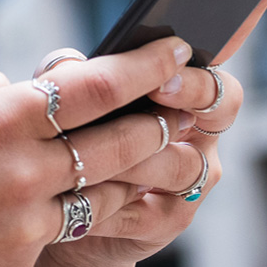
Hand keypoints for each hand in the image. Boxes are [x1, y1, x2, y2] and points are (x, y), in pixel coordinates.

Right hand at [0, 37, 193, 266]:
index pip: (92, 88)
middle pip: (121, 144)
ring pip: (105, 195)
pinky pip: (60, 229)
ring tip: (160, 155)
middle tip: (184, 105)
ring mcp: (24, 228)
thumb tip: (14, 88)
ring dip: (138, 173)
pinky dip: (77, 208)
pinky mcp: (15, 264)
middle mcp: (22, 176)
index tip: (172, 49)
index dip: (142, 65)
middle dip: (162, 121)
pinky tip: (81, 195)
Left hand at [36, 0, 266, 266]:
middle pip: (222, 104)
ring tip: (91, 150)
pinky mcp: (166, 221)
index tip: (181, 46)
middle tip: (160, 88)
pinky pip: (152, 210)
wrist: (44, 204)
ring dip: (136, 154)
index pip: (216, 62)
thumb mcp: (59, 96)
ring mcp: (187, 179)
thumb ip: (70, 76)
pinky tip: (76, 193)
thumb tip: (69, 64)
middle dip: (192, 92)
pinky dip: (110, 198)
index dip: (221, 46)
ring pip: (183, 162)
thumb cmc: (59, 135)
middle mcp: (194, 130)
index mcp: (175, 89)